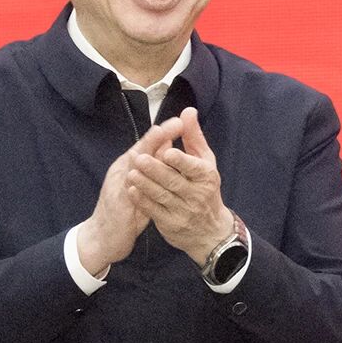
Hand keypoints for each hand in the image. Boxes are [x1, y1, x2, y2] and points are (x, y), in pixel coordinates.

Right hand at [74, 117, 181, 273]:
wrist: (104, 236)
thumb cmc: (126, 209)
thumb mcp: (143, 184)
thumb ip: (154, 164)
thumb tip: (167, 142)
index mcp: (130, 165)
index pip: (147, 145)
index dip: (162, 133)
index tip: (179, 121)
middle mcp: (122, 172)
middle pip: (140, 151)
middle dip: (157, 137)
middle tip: (176, 124)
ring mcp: (118, 187)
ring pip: (133, 168)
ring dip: (148, 155)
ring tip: (163, 144)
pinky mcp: (118, 205)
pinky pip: (129, 193)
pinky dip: (139, 185)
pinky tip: (148, 178)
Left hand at [126, 107, 236, 264]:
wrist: (210, 231)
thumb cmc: (205, 188)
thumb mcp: (205, 162)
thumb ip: (193, 137)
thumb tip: (187, 111)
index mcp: (206, 177)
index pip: (193, 168)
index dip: (180, 161)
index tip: (166, 152)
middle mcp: (197, 195)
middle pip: (173, 181)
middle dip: (155, 170)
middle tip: (138, 158)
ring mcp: (184, 212)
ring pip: (162, 195)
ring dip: (145, 184)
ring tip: (131, 172)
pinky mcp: (171, 224)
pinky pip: (154, 211)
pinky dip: (142, 200)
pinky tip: (132, 190)